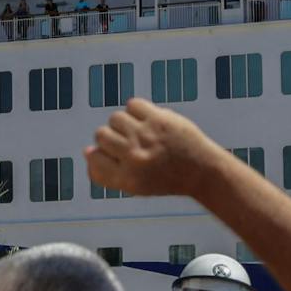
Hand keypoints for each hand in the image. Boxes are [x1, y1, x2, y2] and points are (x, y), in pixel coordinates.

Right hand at [85, 99, 226, 197]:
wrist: (203, 171)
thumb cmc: (167, 178)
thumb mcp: (135, 186)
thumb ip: (107, 172)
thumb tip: (87, 150)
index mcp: (126, 179)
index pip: (94, 161)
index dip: (99, 156)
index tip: (114, 156)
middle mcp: (134, 158)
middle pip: (101, 136)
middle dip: (111, 138)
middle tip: (129, 143)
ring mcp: (146, 136)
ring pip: (115, 118)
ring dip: (125, 123)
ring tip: (139, 131)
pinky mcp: (159, 119)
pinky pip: (133, 104)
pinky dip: (137, 110)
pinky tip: (147, 120)